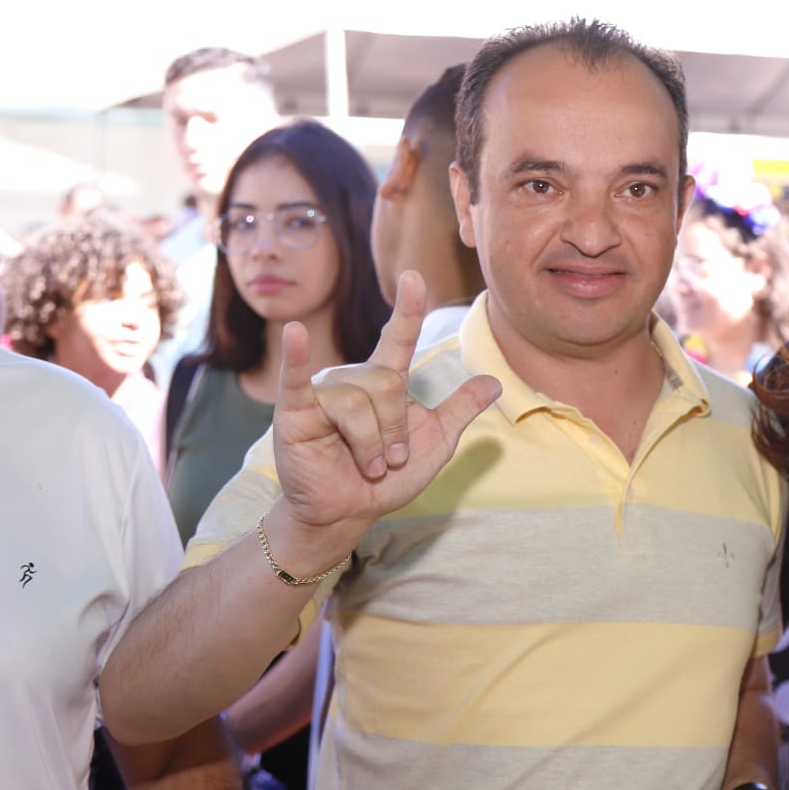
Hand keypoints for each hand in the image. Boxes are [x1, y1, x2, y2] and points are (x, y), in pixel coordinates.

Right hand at [273, 270, 501, 531]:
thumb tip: (494, 381)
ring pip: (357, 403)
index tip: (414, 277)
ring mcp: (322, 392)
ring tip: (370, 466)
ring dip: (371, 445)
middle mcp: (352, 378)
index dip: (407, 309)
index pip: (398, 338)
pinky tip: (294, 332)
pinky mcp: (295, 412)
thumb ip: (460, 409)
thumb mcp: (436, 442)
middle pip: (386, 384)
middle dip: (395, 431)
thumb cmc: (389, 478)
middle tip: (392, 459)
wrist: (350, 512)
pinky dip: (296, 357)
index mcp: (385, 380)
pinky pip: (297, 381)